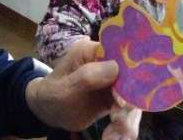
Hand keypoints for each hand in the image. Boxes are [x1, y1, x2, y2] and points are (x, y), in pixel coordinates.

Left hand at [26, 39, 140, 139]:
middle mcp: (107, 64)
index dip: (128, 76)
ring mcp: (114, 82)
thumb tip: (115, 67)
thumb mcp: (65, 88)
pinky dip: (124, 128)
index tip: (121, 101)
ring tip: (111, 137)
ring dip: (127, 121)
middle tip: (116, 122)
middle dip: (128, 105)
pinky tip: (111, 137)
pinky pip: (128, 113)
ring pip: (133, 100)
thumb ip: (87, 77)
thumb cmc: (52, 94)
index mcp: (93, 52)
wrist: (49, 111)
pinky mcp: (116, 99)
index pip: (121, 56)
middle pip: (132, 80)